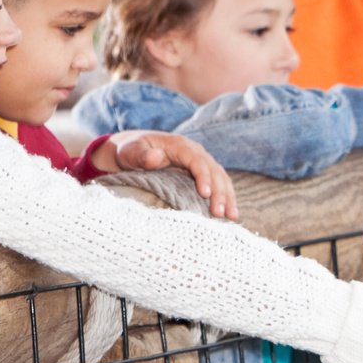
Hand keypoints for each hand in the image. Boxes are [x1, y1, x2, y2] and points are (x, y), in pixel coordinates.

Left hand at [93, 131, 238, 219]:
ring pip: (221, 178)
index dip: (203, 176)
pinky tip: (230, 214)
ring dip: (227, 197)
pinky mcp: (203, 173)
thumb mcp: (131, 151)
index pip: (197, 160)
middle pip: (214, 171)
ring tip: (232, 216)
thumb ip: (141, 155)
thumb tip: (156, 157)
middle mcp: (195, 152)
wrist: (135, 150)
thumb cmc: (131, 151)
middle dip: (219, 192)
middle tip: (220, 213)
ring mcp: (201, 162)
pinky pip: (219, 184)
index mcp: (180, 145)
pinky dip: (226, 197)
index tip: (204, 194)